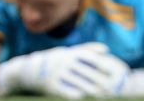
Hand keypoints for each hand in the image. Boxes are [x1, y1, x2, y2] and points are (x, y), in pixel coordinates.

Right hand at [0, 43, 127, 97]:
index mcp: (69, 53)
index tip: (115, 71)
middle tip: (111, 87)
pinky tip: (83, 98)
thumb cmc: (54, 60)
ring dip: (91, 90)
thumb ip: (87, 49)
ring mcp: (56, 73)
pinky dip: (75, 94)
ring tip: (101, 95)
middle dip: (99, 80)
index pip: (90, 58)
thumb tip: (106, 49)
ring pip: (77, 82)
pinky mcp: (50, 85)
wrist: (28, 70)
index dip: (102, 65)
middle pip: (86, 72)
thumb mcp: (68, 51)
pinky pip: (66, 91)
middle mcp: (63, 61)